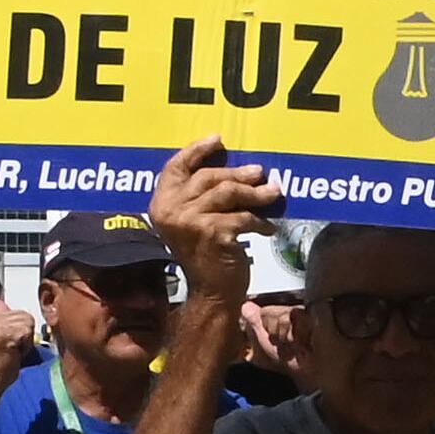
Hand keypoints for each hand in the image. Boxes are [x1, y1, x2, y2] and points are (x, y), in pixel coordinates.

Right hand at [0, 306, 37, 388]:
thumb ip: (4, 320)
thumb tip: (0, 303)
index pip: (20, 312)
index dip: (20, 330)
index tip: (9, 343)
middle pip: (26, 316)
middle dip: (25, 334)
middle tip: (11, 349)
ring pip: (28, 324)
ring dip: (26, 341)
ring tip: (12, 351)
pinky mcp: (4, 333)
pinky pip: (28, 333)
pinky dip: (26, 346)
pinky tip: (14, 353)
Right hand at [146, 137, 285, 299]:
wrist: (211, 293)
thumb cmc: (206, 256)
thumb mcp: (194, 222)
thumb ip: (200, 196)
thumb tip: (235, 168)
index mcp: (161, 204)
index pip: (175, 167)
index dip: (197, 150)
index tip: (219, 139)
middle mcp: (170, 210)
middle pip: (209, 176)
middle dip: (239, 173)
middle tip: (261, 173)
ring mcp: (189, 220)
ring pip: (229, 192)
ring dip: (256, 193)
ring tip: (273, 194)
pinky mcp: (212, 232)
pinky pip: (242, 216)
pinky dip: (259, 221)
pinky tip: (268, 228)